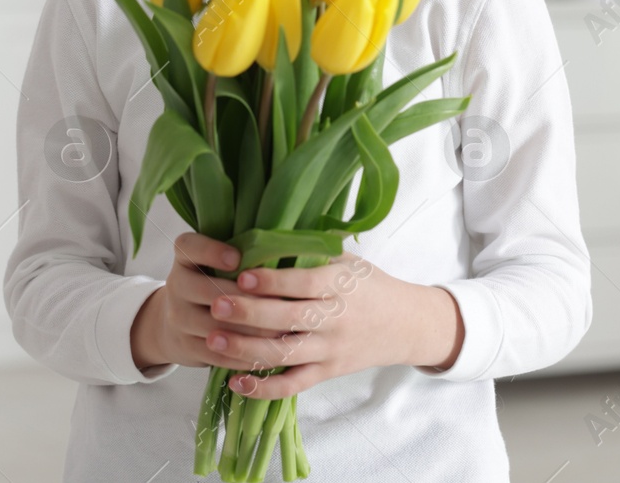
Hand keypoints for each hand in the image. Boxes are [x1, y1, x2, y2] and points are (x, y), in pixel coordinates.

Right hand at [130, 232, 291, 371]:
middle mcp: (176, 284)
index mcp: (186, 256)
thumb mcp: (218, 262)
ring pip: (215, 326)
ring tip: (281, 333)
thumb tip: (285, 250)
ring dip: (250, 332)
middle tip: (282, 304)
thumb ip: (244, 254)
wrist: (175, 322)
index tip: (237, 259)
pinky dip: (242, 356)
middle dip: (248, 301)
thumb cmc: (213, 283)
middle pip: (209, 291)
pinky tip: (267, 354)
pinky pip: (216, 354)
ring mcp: (177, 317)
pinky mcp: (185, 347)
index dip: (212, 252)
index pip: (190, 246)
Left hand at [200, 250, 464, 398]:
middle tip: (217, 305)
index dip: (273, 281)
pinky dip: (265, 388)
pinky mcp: (326, 373)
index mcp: (340, 284)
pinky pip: (293, 385)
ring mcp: (330, 350)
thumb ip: (311, 250)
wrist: (406, 325)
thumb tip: (262, 231)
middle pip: (290, 319)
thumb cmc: (368, 285)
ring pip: (286, 354)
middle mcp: (336, 319)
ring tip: (213, 340)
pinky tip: (235, 382)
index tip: (242, 275)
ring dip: (247, 351)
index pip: (304, 283)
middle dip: (251, 314)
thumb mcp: (348, 261)